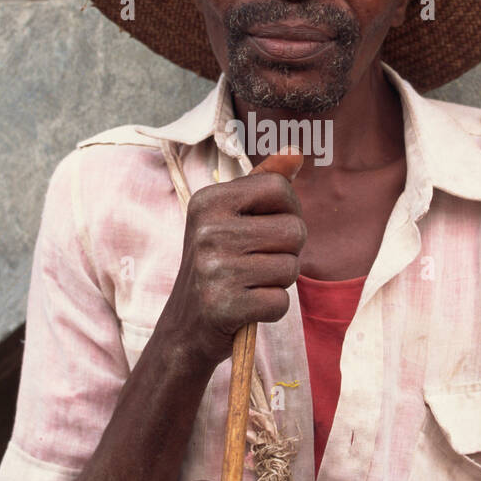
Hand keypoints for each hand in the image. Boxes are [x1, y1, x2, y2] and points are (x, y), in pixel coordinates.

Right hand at [157, 150, 305, 368]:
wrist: (185, 327)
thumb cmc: (218, 267)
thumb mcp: (230, 220)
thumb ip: (263, 184)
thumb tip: (296, 153)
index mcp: (208, 201)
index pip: (279, 188)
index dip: (288, 211)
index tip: (268, 230)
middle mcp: (207, 231)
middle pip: (294, 230)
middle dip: (287, 252)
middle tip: (256, 264)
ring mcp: (214, 269)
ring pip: (291, 268)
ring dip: (278, 282)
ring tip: (248, 285)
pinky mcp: (224, 306)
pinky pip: (280, 302)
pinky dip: (270, 310)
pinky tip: (246, 308)